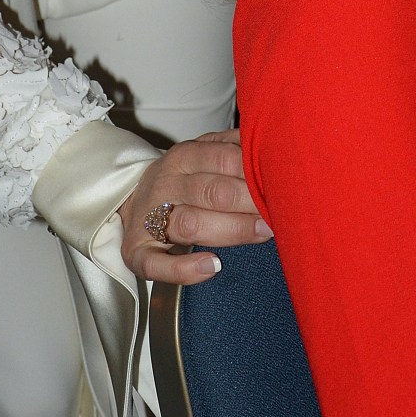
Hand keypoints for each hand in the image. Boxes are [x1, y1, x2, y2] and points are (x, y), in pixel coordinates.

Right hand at [118, 128, 270, 286]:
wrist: (130, 201)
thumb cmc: (182, 180)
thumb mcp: (203, 154)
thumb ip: (233, 148)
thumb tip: (276, 148)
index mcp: (183, 156)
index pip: (225, 159)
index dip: (257, 174)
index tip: (286, 186)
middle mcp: (165, 185)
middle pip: (212, 192)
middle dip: (251, 203)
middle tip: (281, 214)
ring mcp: (148, 219)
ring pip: (190, 224)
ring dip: (231, 230)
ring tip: (262, 234)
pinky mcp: (137, 253)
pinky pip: (157, 264)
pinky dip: (185, 269)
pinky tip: (213, 266)